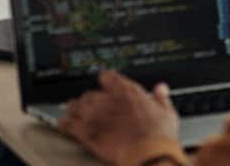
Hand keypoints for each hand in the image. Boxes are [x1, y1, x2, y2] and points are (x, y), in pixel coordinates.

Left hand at [59, 71, 178, 162]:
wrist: (148, 152)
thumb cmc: (158, 133)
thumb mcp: (167, 112)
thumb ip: (161, 98)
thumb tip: (161, 89)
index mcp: (128, 93)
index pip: (109, 77)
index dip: (106, 79)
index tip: (105, 81)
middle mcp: (109, 101)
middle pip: (90, 94)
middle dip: (88, 98)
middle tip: (87, 102)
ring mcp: (97, 117)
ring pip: (76, 107)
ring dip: (73, 109)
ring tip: (71, 111)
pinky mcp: (88, 134)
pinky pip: (70, 126)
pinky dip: (65, 125)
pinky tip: (62, 125)